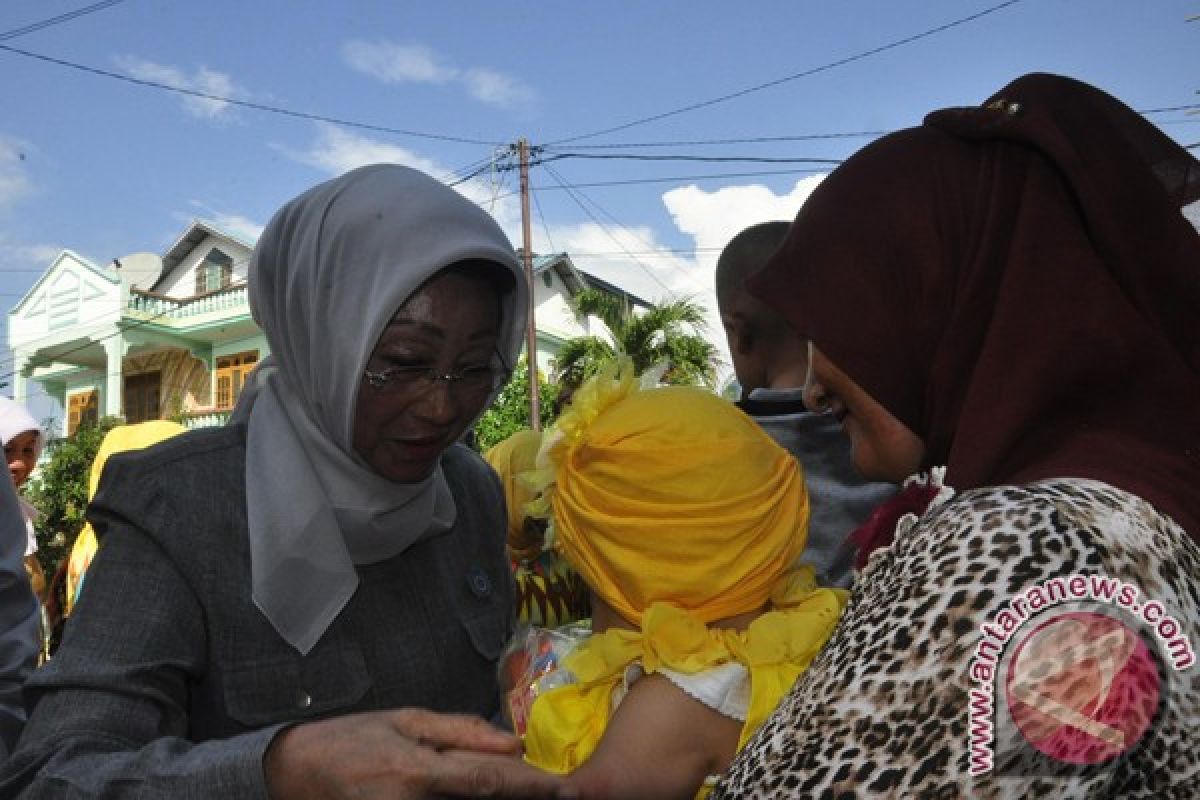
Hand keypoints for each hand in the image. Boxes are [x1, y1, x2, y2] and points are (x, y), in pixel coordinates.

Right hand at [263, 708, 573, 798]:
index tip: (564, 788)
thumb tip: (511, 742)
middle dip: (519, 798)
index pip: (488, 781)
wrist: (290, 772)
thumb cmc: (350, 740)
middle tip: (559, 793)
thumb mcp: (404, 721)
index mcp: (419, 770)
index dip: (530, 787)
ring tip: (527, 793)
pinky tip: (483, 796)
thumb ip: (460, 732)